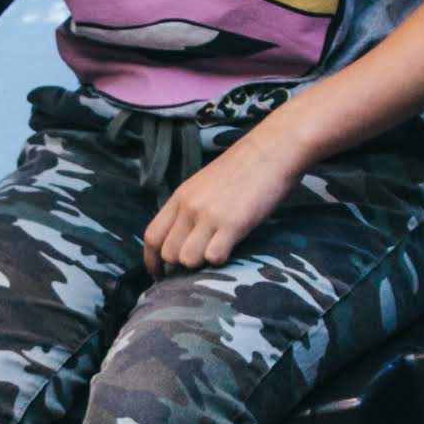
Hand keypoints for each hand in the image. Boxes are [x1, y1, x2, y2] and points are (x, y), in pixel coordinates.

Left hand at [142, 131, 304, 271]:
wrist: (271, 150)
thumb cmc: (243, 169)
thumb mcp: (204, 185)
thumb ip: (190, 208)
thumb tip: (181, 238)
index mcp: (180, 197)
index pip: (152, 236)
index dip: (151, 261)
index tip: (159, 274)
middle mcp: (190, 206)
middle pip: (168, 253)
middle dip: (178, 268)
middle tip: (193, 270)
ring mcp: (210, 215)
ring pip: (187, 259)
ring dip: (199, 266)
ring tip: (214, 257)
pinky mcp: (233, 223)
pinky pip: (213, 257)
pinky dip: (220, 261)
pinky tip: (230, 250)